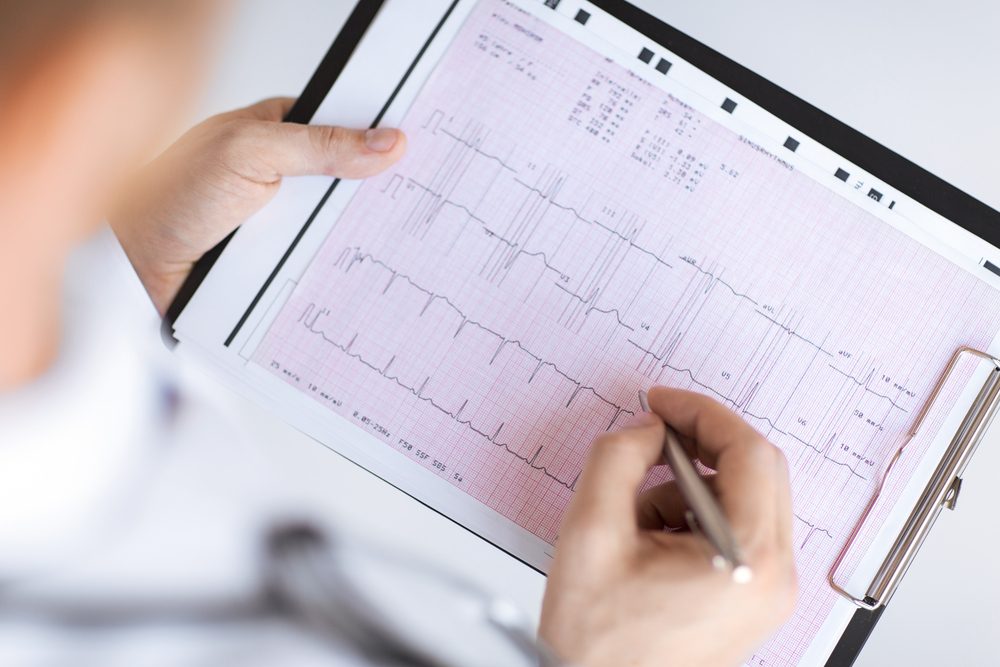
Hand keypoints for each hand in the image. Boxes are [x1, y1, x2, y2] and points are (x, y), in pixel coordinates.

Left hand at [111, 97, 405, 313]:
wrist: (134, 267)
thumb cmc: (170, 195)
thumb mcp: (250, 153)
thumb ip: (318, 145)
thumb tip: (385, 142)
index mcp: (281, 131)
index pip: (348, 126)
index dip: (383, 137)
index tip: (422, 150)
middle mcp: (287, 174)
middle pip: (353, 182)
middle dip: (379, 196)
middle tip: (418, 205)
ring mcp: (285, 219)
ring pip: (341, 228)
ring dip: (358, 240)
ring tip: (400, 247)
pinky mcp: (280, 260)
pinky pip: (322, 264)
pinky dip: (336, 271)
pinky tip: (359, 276)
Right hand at [539, 387, 796, 666]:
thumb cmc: (597, 644)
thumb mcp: (590, 532)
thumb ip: (618, 458)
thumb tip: (647, 430)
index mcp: (747, 558)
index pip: (749, 452)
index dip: (702, 413)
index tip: (663, 403)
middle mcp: (773, 578)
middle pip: (758, 471)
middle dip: (701, 445)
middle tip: (653, 437)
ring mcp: (766, 592)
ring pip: (745, 499)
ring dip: (691, 486)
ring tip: (637, 517)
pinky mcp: (750, 600)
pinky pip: (736, 530)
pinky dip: (694, 516)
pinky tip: (649, 541)